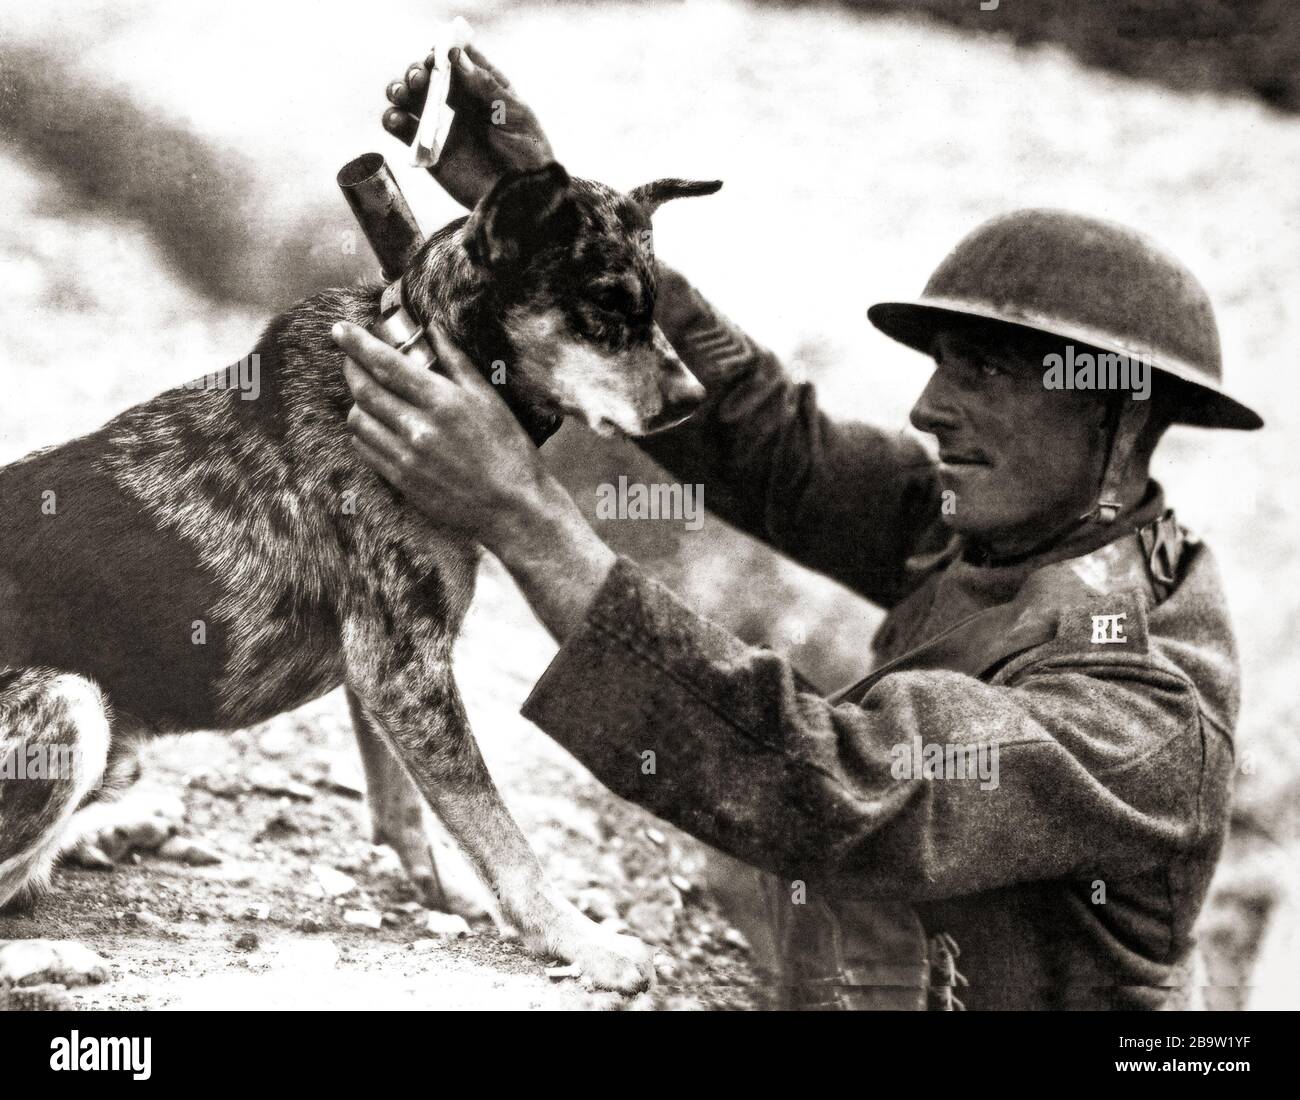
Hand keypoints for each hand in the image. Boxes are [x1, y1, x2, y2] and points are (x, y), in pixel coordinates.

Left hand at [332, 319, 617, 642]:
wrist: (513, 507)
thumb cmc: (509, 450)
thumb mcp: (489, 399)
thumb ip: (456, 362)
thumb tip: (433, 329)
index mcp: (442, 401)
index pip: (385, 364)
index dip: (357, 343)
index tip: (340, 329)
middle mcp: (418, 428)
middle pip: (364, 389)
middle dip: (350, 366)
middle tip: (348, 354)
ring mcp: (406, 457)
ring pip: (359, 420)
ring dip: (356, 400)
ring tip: (367, 391)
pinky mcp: (401, 480)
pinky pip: (365, 449)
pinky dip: (363, 431)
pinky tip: (374, 424)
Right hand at [384, 44, 554, 208]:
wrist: (522, 199)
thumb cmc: (528, 155)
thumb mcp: (515, 115)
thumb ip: (485, 86)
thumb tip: (455, 56)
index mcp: (484, 88)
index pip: (459, 59)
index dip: (445, 51)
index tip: (439, 54)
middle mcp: (461, 102)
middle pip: (430, 75)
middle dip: (419, 70)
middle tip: (420, 77)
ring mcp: (443, 125)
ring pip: (411, 98)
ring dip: (400, 89)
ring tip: (403, 93)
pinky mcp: (430, 151)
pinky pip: (404, 130)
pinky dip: (393, 120)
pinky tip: (396, 118)